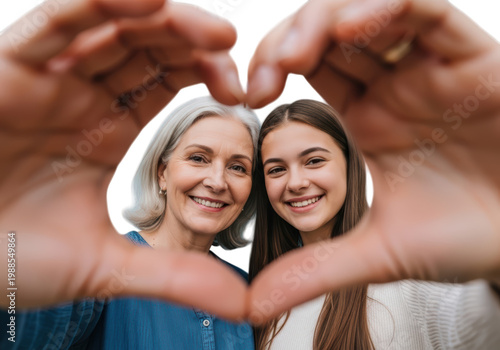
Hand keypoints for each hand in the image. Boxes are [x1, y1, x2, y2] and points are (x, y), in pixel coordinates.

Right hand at [0, 0, 246, 319]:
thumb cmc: (11, 262)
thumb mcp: (107, 267)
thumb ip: (175, 276)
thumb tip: (242, 303)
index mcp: (107, 132)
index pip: (166, 84)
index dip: (206, 76)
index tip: (243, 92)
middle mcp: (81, 100)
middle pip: (148, 47)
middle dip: (194, 42)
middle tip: (234, 50)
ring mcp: (46, 81)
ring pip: (111, 25)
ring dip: (164, 19)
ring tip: (216, 32)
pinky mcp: (7, 69)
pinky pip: (55, 22)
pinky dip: (98, 4)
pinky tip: (147, 0)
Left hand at [247, 0, 499, 321]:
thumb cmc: (465, 238)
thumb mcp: (380, 252)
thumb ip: (317, 269)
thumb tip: (254, 304)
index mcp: (366, 118)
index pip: (307, 68)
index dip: (271, 68)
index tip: (247, 96)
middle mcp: (394, 87)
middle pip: (329, 32)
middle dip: (290, 39)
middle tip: (266, 69)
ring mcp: (430, 69)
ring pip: (371, 13)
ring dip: (327, 20)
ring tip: (299, 50)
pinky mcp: (473, 59)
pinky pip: (429, 14)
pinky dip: (390, 10)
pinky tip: (354, 26)